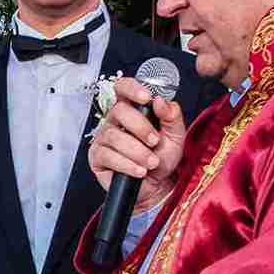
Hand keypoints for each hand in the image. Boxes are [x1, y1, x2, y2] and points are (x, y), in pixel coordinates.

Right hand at [89, 75, 187, 210]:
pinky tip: (139, 171)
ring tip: (151, 162)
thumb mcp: (175, 134)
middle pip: (119, 111)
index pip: (123, 88)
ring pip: (114, 136)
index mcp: (133, 109)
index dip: (132, 88)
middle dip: (141, 127)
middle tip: (155, 142)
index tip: (146, 98)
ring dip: (137, 151)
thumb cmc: (162, 157)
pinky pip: (109, 156)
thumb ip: (172, 115)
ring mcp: (104, 139)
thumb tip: (160, 100)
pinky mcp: (98, 157)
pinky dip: (128, 165)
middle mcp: (115, 121)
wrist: (157, 185)